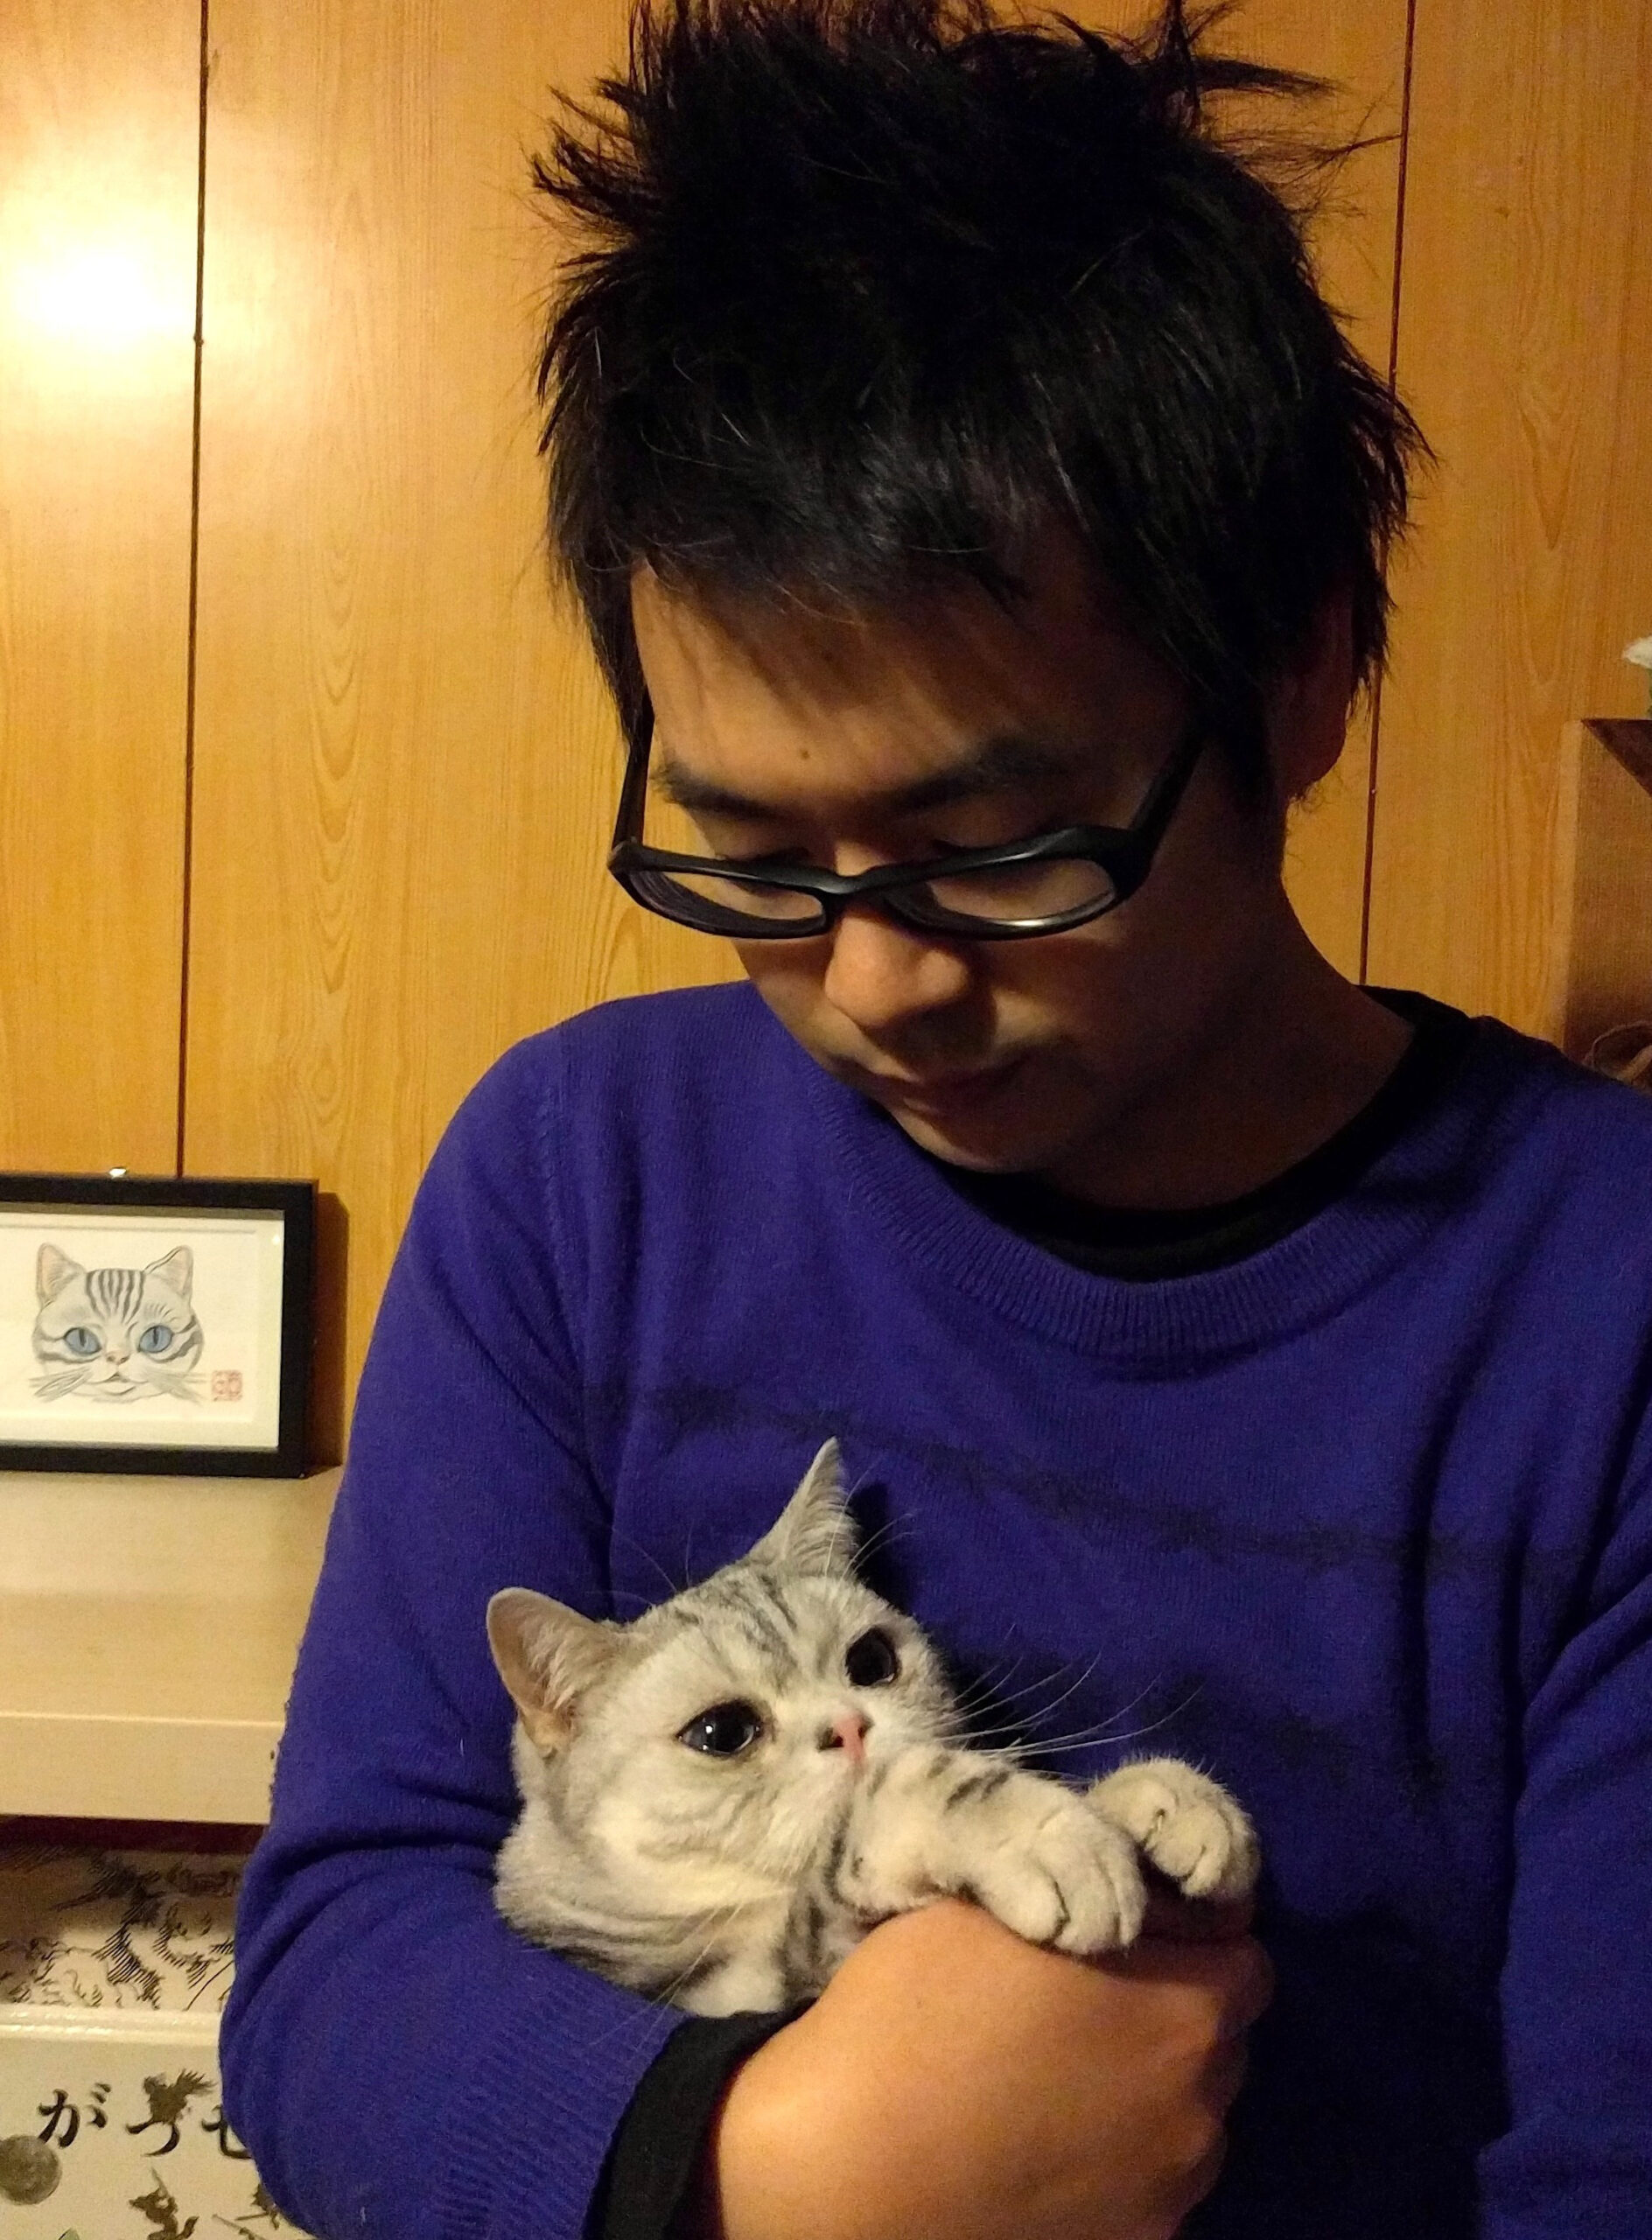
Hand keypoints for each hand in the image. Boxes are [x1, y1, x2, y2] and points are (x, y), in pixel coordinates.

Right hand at [699, 1892, 1271, 2239]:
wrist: (849, 2163)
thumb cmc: (916, 2007)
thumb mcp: (1003, 1901)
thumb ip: (1096, 1886)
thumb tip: (1141, 1898)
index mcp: (1186, 2002)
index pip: (1240, 1942)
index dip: (1184, 1927)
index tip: (1125, 1925)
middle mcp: (1205, 2101)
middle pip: (1222, 2032)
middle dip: (1174, 2005)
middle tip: (1089, 1998)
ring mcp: (1175, 2185)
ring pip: (1194, 2112)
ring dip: (1153, 2085)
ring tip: (1062, 2075)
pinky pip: (1153, 2178)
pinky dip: (1122, 2156)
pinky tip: (1049, 2140)